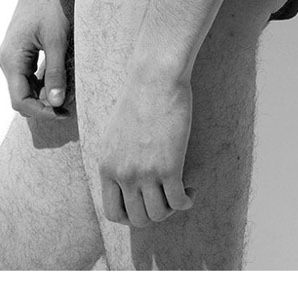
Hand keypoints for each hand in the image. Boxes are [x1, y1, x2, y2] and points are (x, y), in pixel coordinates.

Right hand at [0, 0, 70, 120]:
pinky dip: (43, 81)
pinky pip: (29, 74)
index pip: (20, 100)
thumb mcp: (57, 40)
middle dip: (43, 104)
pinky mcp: (21, 49)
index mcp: (11, 59)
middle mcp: (6, 59)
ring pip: (25, 86)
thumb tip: (56, 104)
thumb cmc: (50, 3)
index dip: (40, 112)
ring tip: (69, 92)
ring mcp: (12, 54)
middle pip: (21, 96)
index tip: (63, 113)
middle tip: (70, 105)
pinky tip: (61, 78)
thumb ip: (55, 73)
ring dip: (44, 93)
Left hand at [98, 73, 196, 227]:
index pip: (113, 212)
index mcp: (107, 166)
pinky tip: (190, 189)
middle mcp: (123, 174)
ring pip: (158, 214)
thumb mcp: (114, 133)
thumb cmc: (138, 98)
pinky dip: (186, 201)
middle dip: (153, 213)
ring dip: (171, 209)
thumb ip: (116, 160)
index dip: (131, 216)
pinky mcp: (169, 166)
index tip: (145, 204)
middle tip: (165, 198)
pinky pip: (178, 201)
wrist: (155, 78)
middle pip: (138, 218)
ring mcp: (145, 172)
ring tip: (178, 192)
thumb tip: (126, 182)